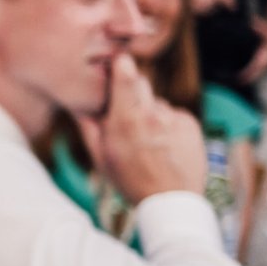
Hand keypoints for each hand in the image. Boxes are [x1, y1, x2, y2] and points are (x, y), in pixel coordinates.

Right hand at [96, 53, 206, 205]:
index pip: (125, 71)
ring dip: (150, 115)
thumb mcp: (101, 157)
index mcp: (126, 119)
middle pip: (140, 83)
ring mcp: (174, 118)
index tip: (115, 63)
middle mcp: (152, 113)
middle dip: (132, 94)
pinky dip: (168, 125)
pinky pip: (174, 115)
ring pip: (156, 103)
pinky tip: (165, 146)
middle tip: (128, 118)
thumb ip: (88, 126)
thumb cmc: (131, 181)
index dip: (120, 64)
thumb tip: (76, 103)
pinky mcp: (190, 123)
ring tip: (149, 143)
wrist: (172, 201)